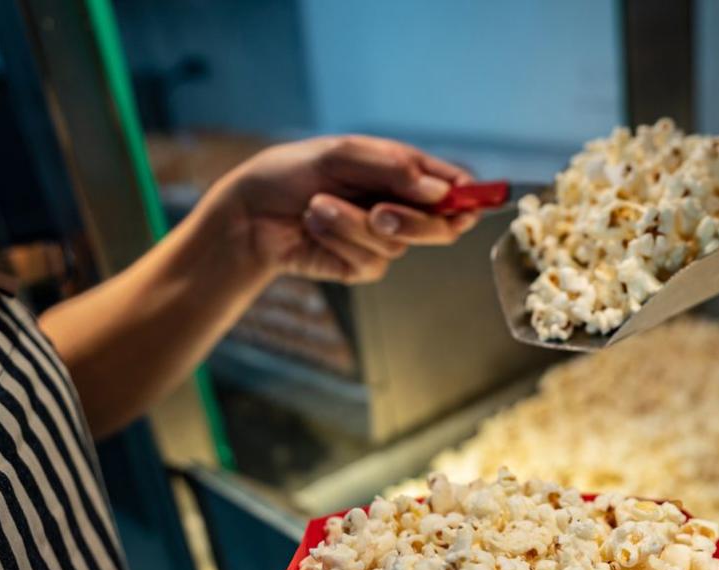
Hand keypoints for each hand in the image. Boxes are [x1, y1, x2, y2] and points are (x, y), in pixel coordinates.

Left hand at [208, 135, 479, 283]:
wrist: (249, 212)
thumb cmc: (292, 173)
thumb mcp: (341, 154)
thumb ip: (392, 167)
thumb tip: (440, 189)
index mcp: (404, 173)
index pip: (453, 186)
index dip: (469, 196)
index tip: (469, 202)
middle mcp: (400, 206)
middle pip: (442, 225)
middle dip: (413, 221)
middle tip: (380, 213)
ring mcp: (383, 239)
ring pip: (398, 243)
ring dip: (352, 224)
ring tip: (317, 207)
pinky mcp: (362, 266)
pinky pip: (370, 261)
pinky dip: (338, 239)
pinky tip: (314, 224)